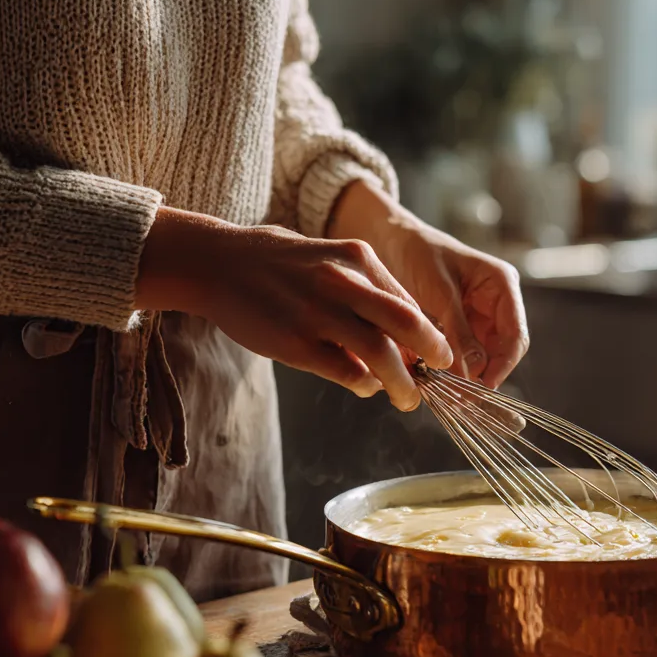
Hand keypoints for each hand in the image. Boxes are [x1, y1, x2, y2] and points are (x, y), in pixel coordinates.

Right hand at [135, 206, 451, 409]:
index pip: (408, 301)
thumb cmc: (275, 263)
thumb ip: (364, 289)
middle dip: (433, 353)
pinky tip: (366, 387)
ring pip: (381, 354)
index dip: (426, 333)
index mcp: (357, 257)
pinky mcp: (296, 343)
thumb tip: (399, 331)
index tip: (432, 355)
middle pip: (407, 322)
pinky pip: (346, 371)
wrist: (215, 263)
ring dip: (402, 383)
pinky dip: (364, 384)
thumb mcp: (328, 258)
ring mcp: (319, 313)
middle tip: (441, 374)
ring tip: (408, 399)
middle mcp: (343, 282)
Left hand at [328, 182, 528, 386]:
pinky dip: (454, 368)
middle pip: (503, 350)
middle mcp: (496, 302)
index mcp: (502, 284)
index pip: (515, 334)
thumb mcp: (440, 291)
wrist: (392, 239)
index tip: (485, 387)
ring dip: (469, 375)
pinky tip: (440, 381)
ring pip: (484, 356)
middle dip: (486, 375)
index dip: (503, 364)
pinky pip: (464, 353)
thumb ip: (458, 332)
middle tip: (463, 398)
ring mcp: (479, 315)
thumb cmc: (418, 252)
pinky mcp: (460, 325)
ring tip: (449, 394)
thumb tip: (472, 373)